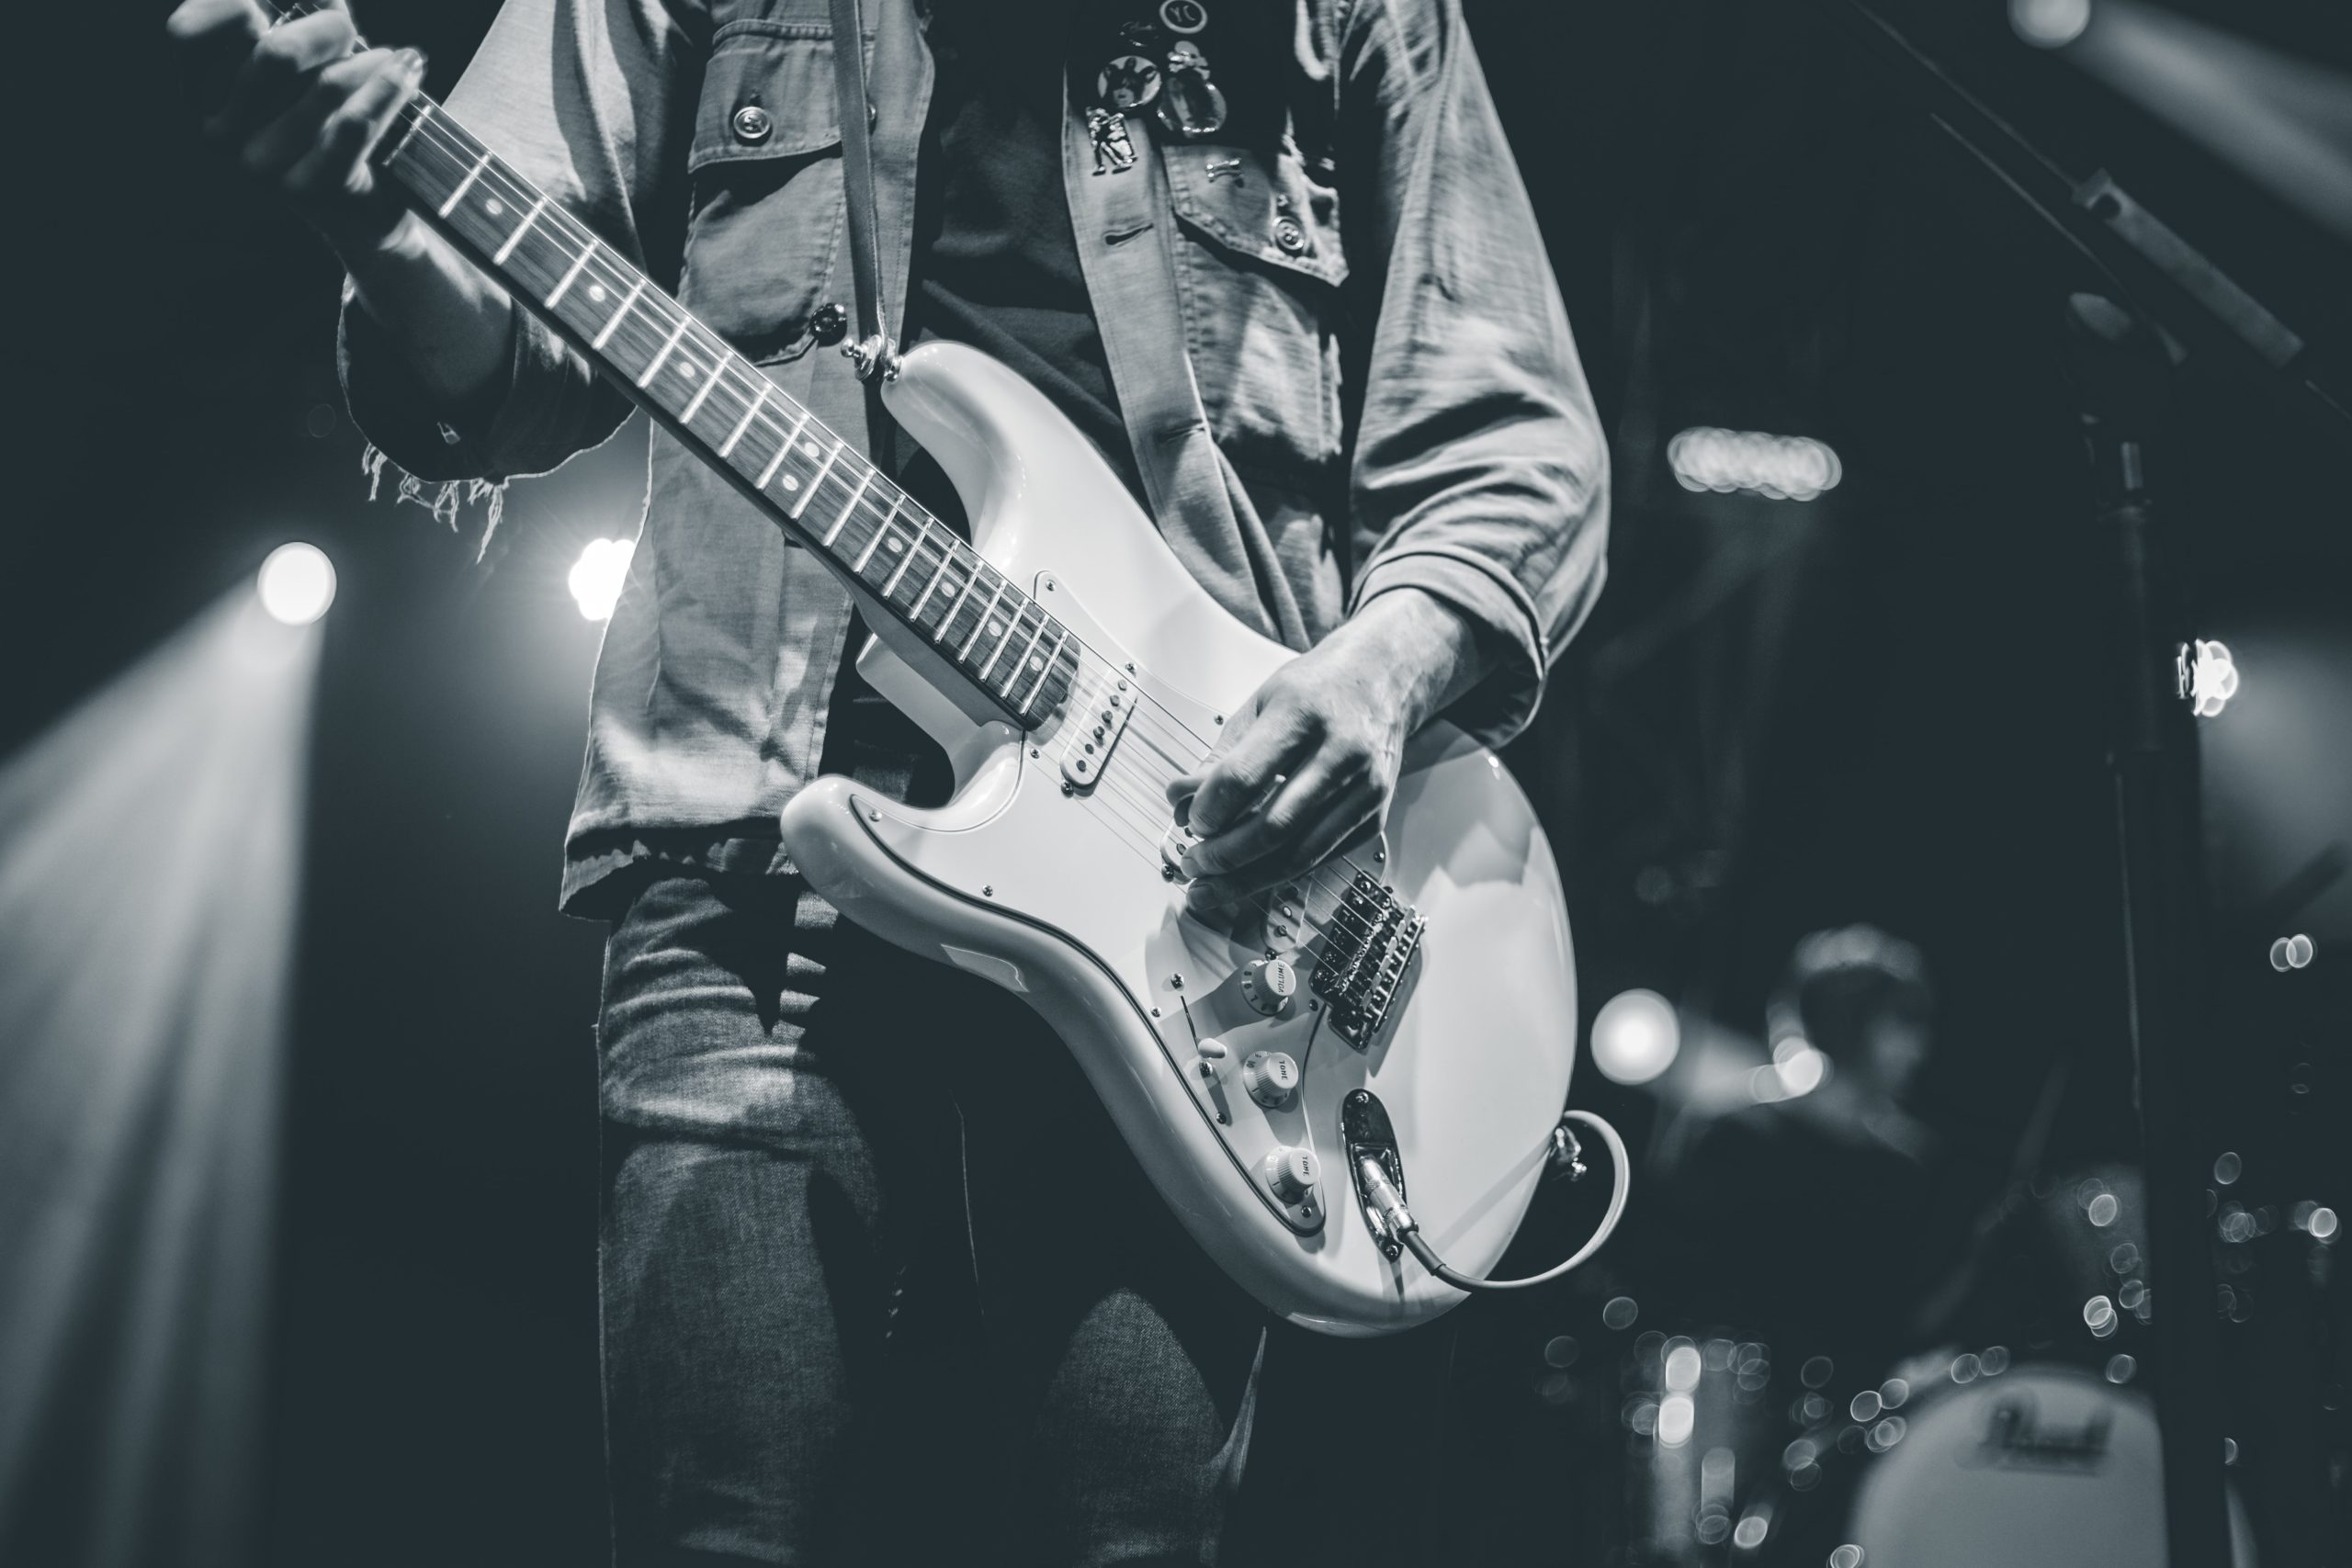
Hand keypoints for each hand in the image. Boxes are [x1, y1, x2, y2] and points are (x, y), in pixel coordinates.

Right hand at [168, 0, 425, 255]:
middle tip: (350, 33)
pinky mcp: (307, 187)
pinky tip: (407, 72)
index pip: (187, 33)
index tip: (271, 6)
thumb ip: (290, 12)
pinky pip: (355, 123)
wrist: (362, 204)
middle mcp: (221, 128)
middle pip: (277, 54)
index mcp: (203, 87)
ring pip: (326, 86)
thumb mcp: (302, 52)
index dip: (233, 6)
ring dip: (373, 64)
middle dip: (328, 29)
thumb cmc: (329, 110)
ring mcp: (259, 163)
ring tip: (397, 61)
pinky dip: (388, 89)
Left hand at [1166, 590, 1484, 912]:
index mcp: (1302, 714)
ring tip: (1208, 887)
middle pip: (1274, 826)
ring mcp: (1364, 789)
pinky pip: (1320, 858)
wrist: (1385, 679)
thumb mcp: (1261, 704)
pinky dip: (1279, 873)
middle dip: (1223, 856)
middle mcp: (1340, 753)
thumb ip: (1222, 755)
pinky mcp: (1375, 816)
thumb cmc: (1316, 689)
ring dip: (1246, 880)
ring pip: (1299, 854)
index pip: (1244, 777)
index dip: (1209, 809)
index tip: (1190, 820)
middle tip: (1192, 864)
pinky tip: (1249, 878)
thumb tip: (1182, 801)